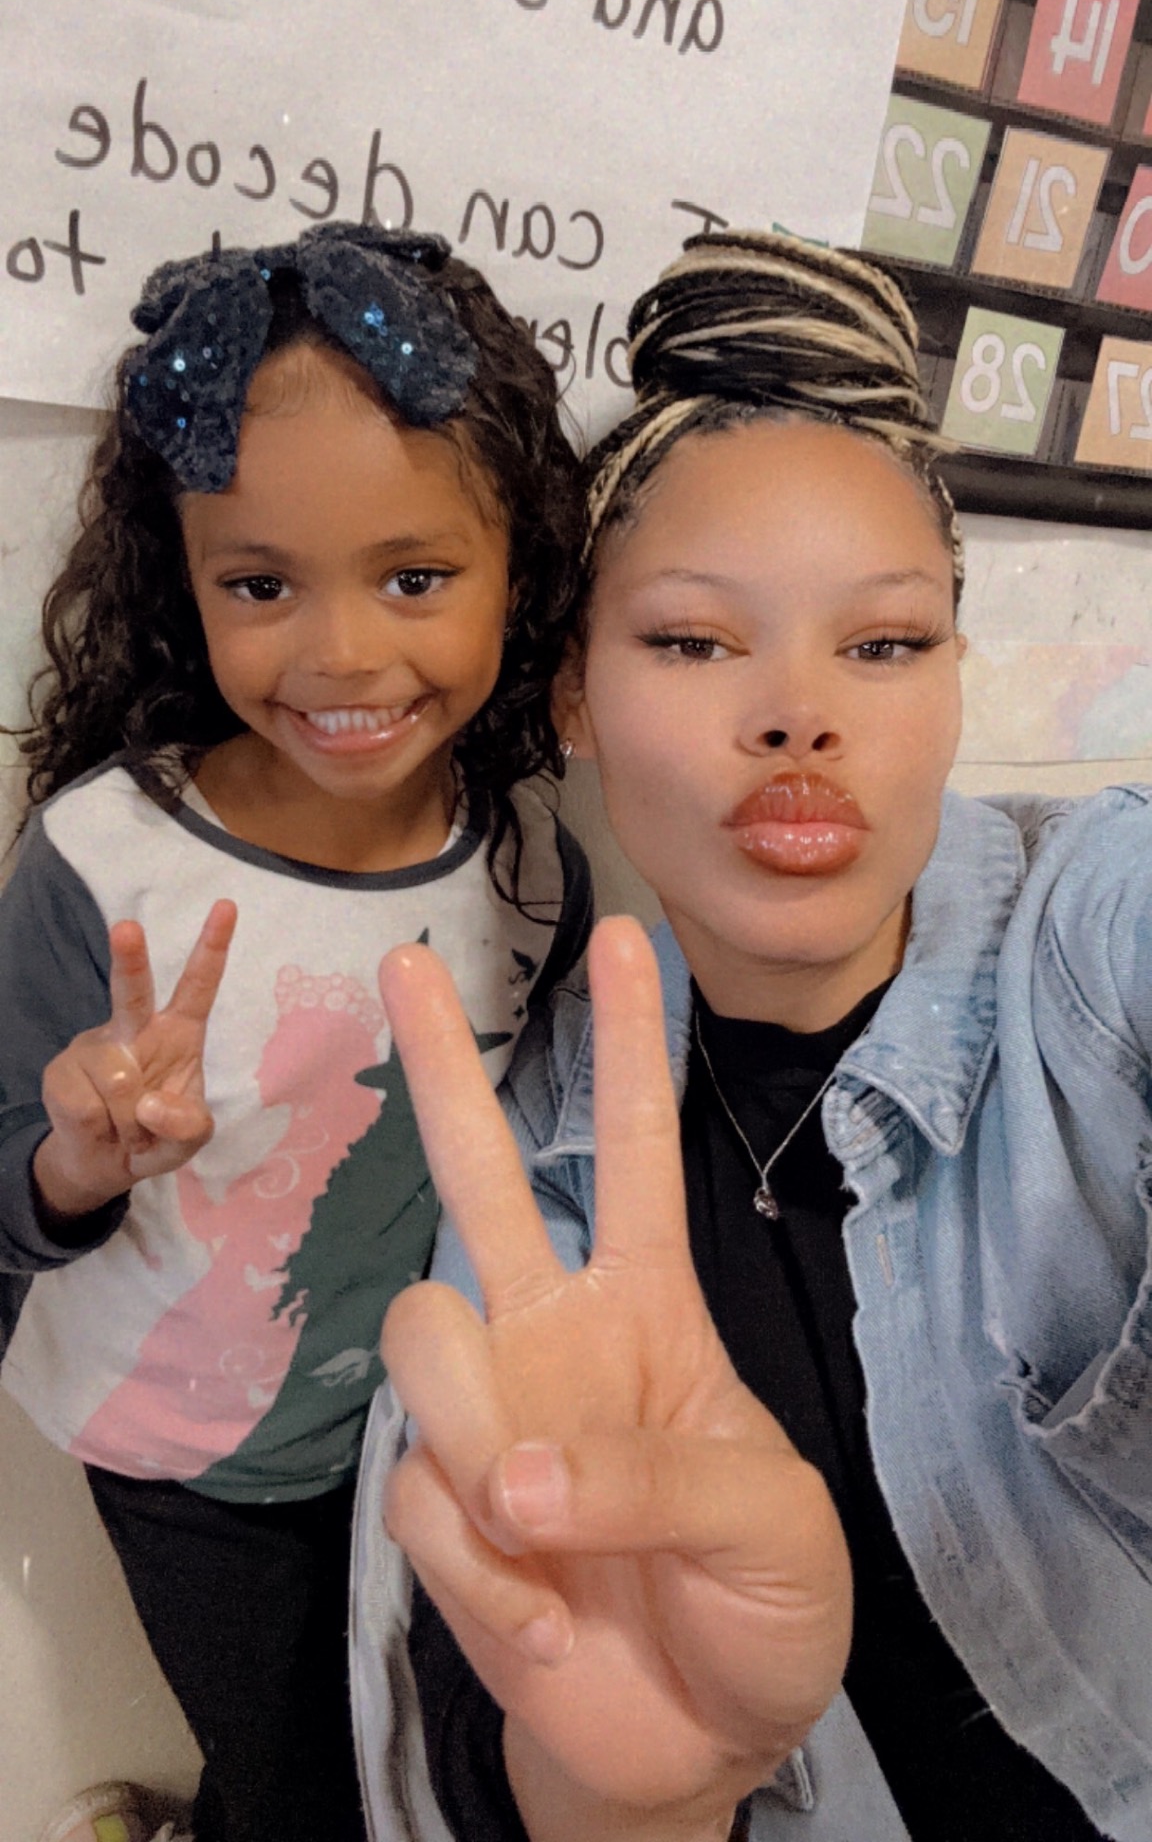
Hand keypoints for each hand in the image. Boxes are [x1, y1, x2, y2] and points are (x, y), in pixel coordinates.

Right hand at [34, 900, 237, 1222]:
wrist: (104, 1162)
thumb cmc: (157, 1135)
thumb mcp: (190, 1138)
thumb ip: (187, 1126)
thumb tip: (149, 1105)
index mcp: (179, 1031)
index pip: (199, 985)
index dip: (213, 947)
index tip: (227, 907)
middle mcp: (135, 1027)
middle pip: (133, 990)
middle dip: (129, 958)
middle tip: (128, 928)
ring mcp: (94, 1046)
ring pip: (118, 1082)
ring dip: (128, 1122)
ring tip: (125, 1127)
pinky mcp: (61, 1071)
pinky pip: (87, 1107)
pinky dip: (100, 1130)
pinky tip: (99, 1127)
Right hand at [379, 918, 851, 1841]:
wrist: (693, 1740)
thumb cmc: (762, 1605)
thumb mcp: (774, 1526)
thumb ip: (659, 1478)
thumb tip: (521, 1473)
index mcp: (651, 1308)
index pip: (634, 1153)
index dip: (631, 1048)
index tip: (627, 937)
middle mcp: (553, 1335)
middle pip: (479, 1177)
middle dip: (439, 1068)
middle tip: (402, 964)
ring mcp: (488, 1414)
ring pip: (425, 1333)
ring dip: (484, 1438)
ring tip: (547, 1537)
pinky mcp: (438, 1508)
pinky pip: (421, 1493)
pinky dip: (489, 1571)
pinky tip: (544, 1616)